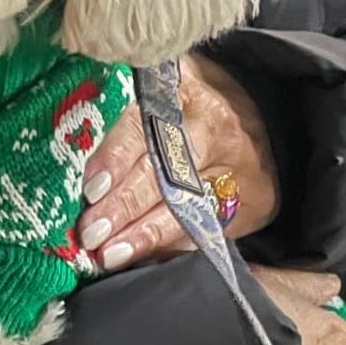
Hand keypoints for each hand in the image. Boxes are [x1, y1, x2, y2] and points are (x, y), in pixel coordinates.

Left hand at [75, 53, 278, 270]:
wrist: (268, 126)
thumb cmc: (195, 104)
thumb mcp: (168, 84)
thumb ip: (126, 103)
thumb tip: (77, 149)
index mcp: (187, 92)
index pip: (147, 125)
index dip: (117, 158)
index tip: (91, 188)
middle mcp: (212, 131)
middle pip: (167, 173)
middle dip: (125, 206)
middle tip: (92, 232)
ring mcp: (232, 173)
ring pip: (187, 209)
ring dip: (145, 235)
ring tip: (111, 254)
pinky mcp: (242, 208)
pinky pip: (204, 233)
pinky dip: (169, 249)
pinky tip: (142, 261)